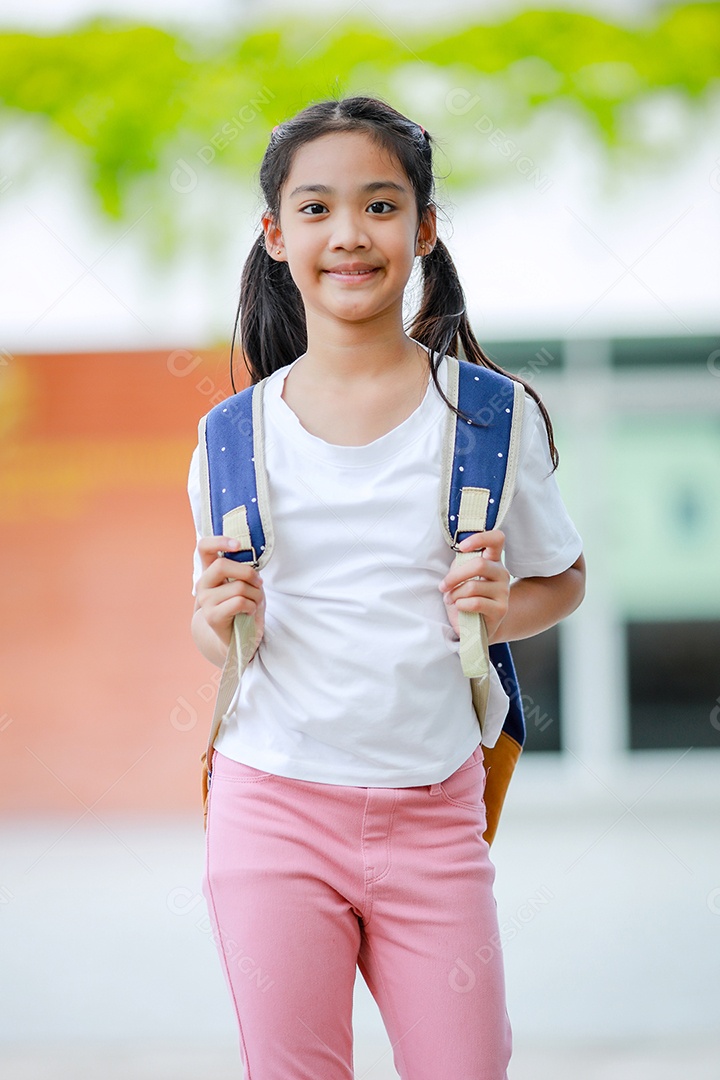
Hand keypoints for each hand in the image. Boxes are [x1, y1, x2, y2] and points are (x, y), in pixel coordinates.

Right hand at [194, 536, 265, 656]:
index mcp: (210, 571)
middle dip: (248, 573)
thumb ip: (242, 571)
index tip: (238, 545)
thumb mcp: (244, 583)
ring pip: (237, 587)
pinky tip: (249, 611)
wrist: (237, 637)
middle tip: (258, 583)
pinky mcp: (212, 616)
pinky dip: (251, 606)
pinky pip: (239, 602)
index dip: (219, 541)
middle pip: (222, 565)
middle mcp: (203, 584)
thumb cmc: (243, 606)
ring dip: (255, 594)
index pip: (204, 547)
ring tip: (255, 602)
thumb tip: (250, 562)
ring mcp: (205, 600)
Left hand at [438, 528, 509, 643]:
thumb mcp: (460, 577)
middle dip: (454, 576)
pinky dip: (461, 605)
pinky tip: (460, 607)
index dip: (480, 538)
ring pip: (473, 586)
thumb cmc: (465, 598)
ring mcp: (504, 592)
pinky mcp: (501, 609)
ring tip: (451, 599)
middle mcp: (502, 573)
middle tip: (443, 586)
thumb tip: (459, 553)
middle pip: (479, 564)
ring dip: (455, 594)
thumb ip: (461, 563)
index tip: (462, 546)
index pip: (496, 539)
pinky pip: (476, 603)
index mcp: (493, 561)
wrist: (475, 626)